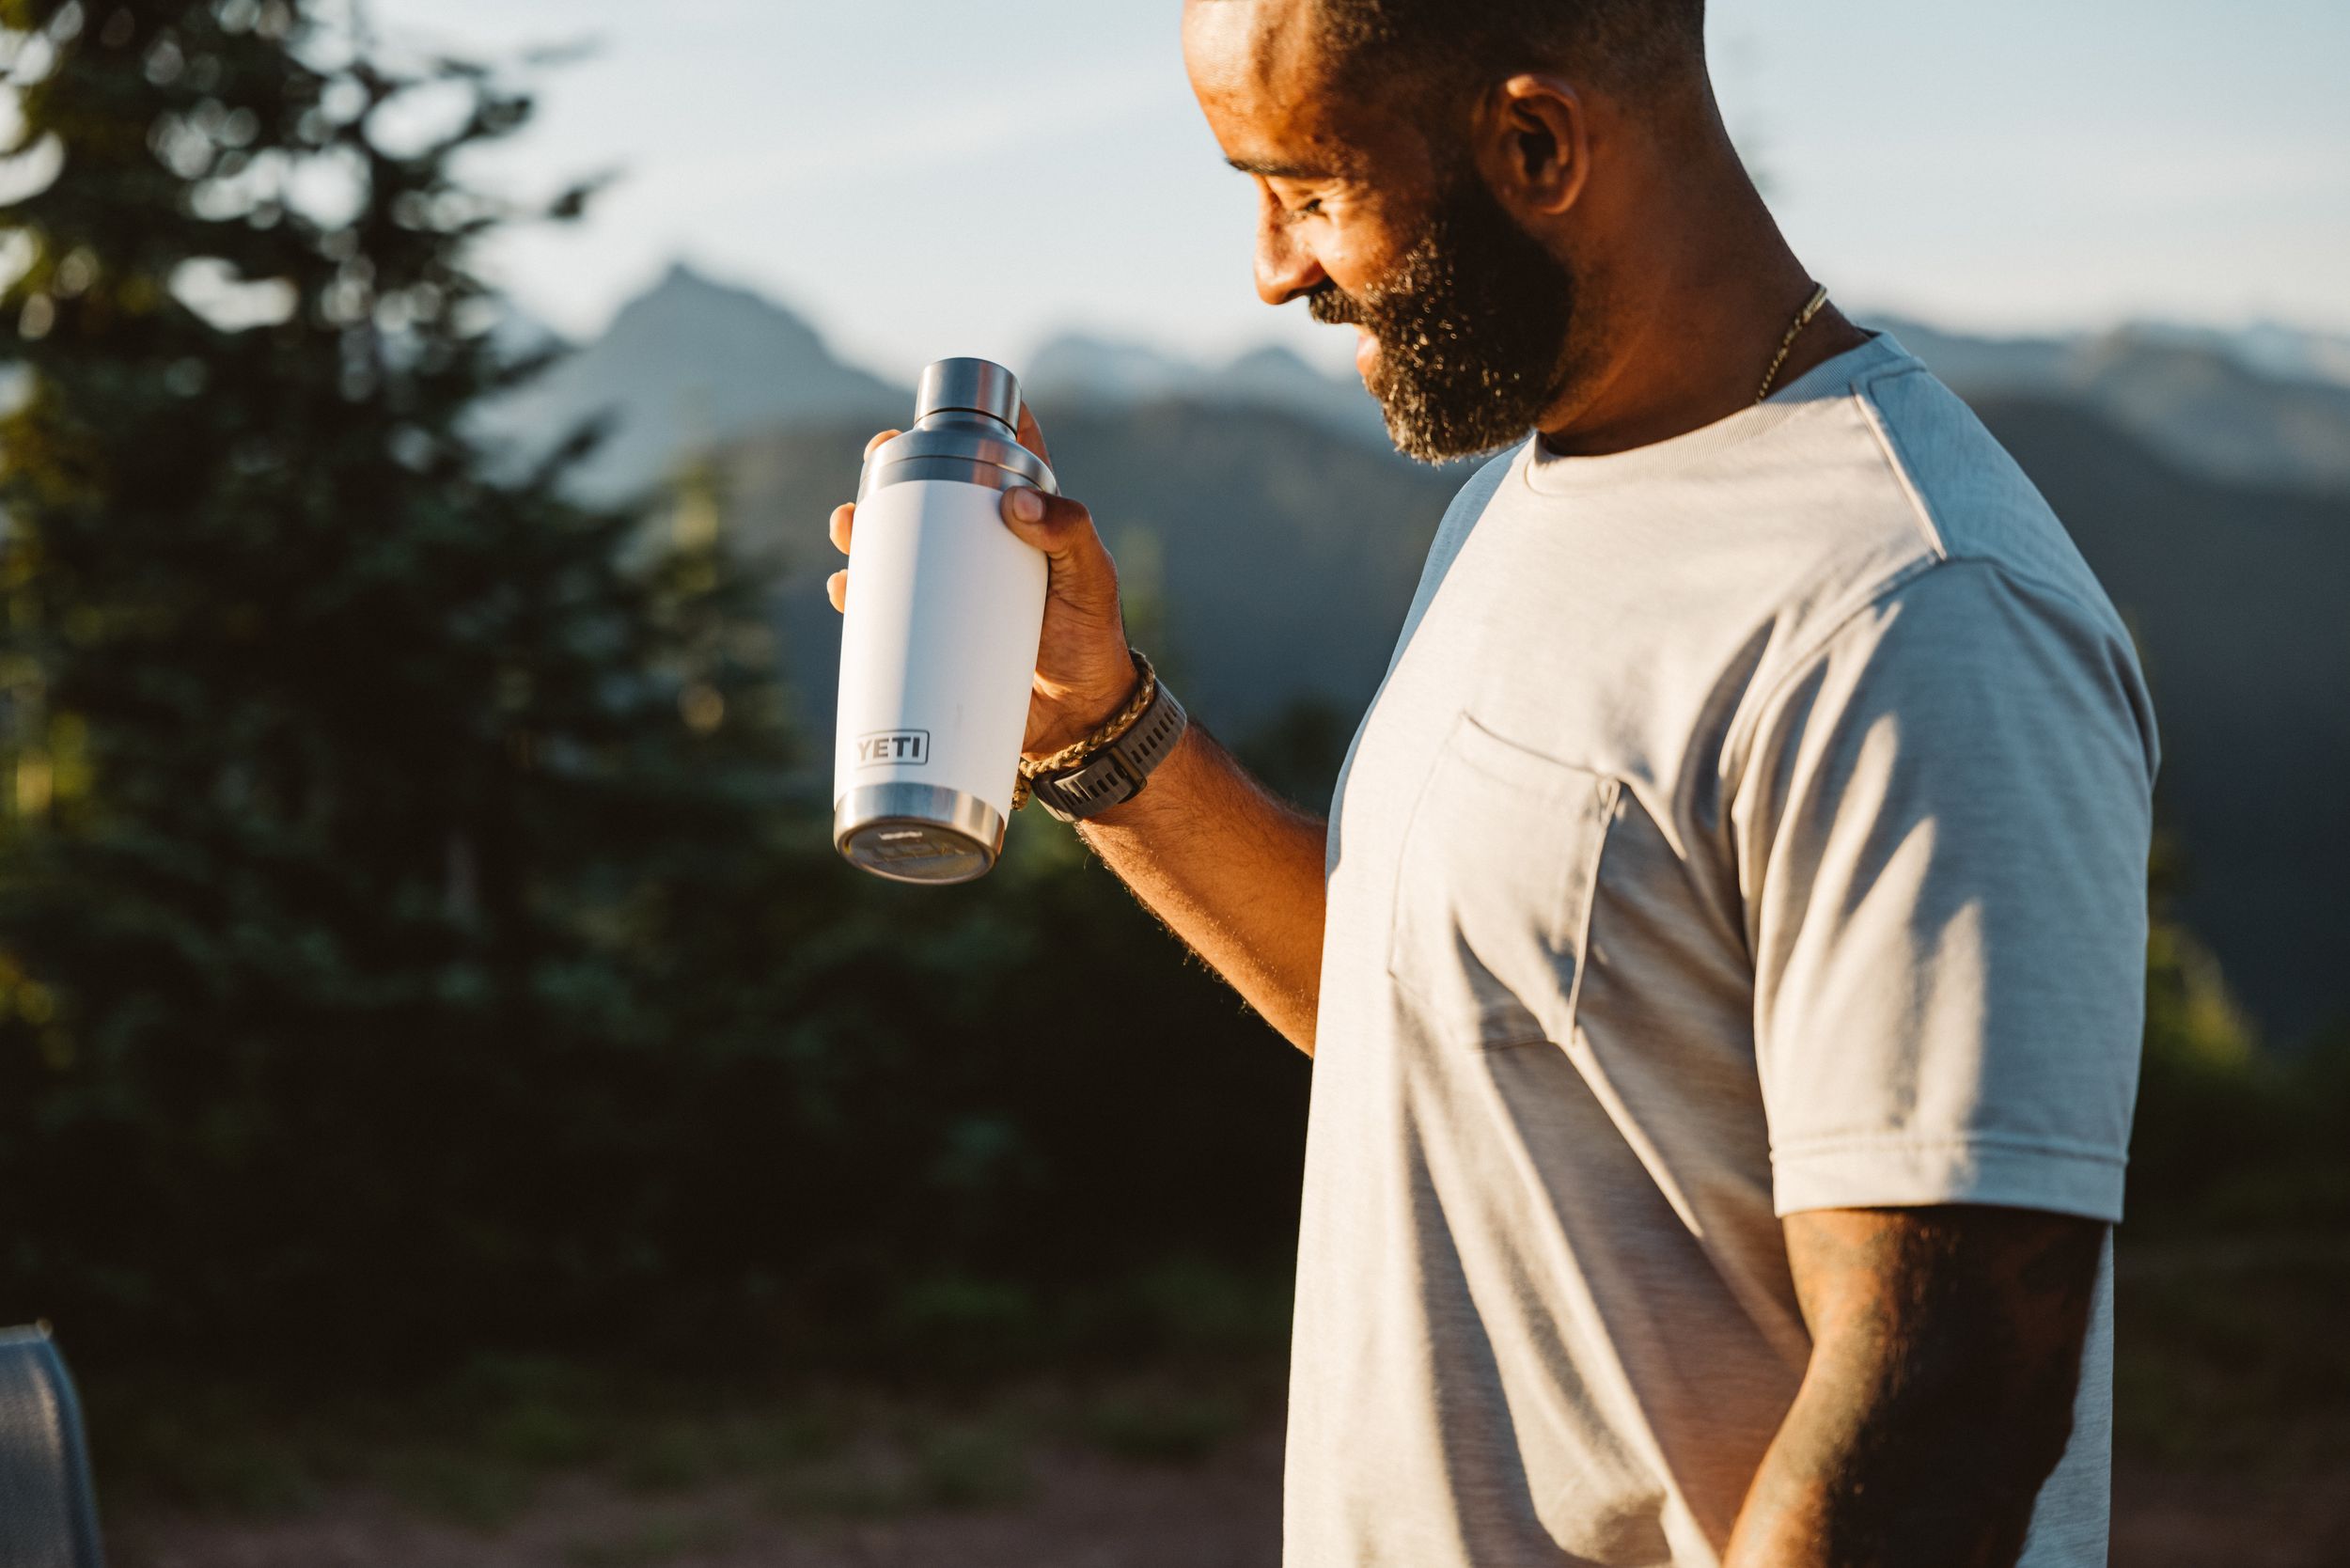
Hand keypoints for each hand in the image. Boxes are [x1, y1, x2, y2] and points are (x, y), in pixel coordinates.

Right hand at [826, 406, 1140, 758]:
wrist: (1077, 720)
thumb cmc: (1093, 639)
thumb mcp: (1091, 578)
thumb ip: (1068, 533)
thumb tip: (1014, 502)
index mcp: (1023, 517)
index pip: (997, 451)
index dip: (968, 420)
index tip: (936, 409)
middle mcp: (980, 545)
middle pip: (927, 491)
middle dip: (892, 468)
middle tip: (875, 457)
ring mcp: (952, 589)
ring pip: (895, 545)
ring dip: (862, 526)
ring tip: (849, 523)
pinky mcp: (932, 633)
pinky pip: (883, 608)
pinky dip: (857, 595)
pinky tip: (845, 589)